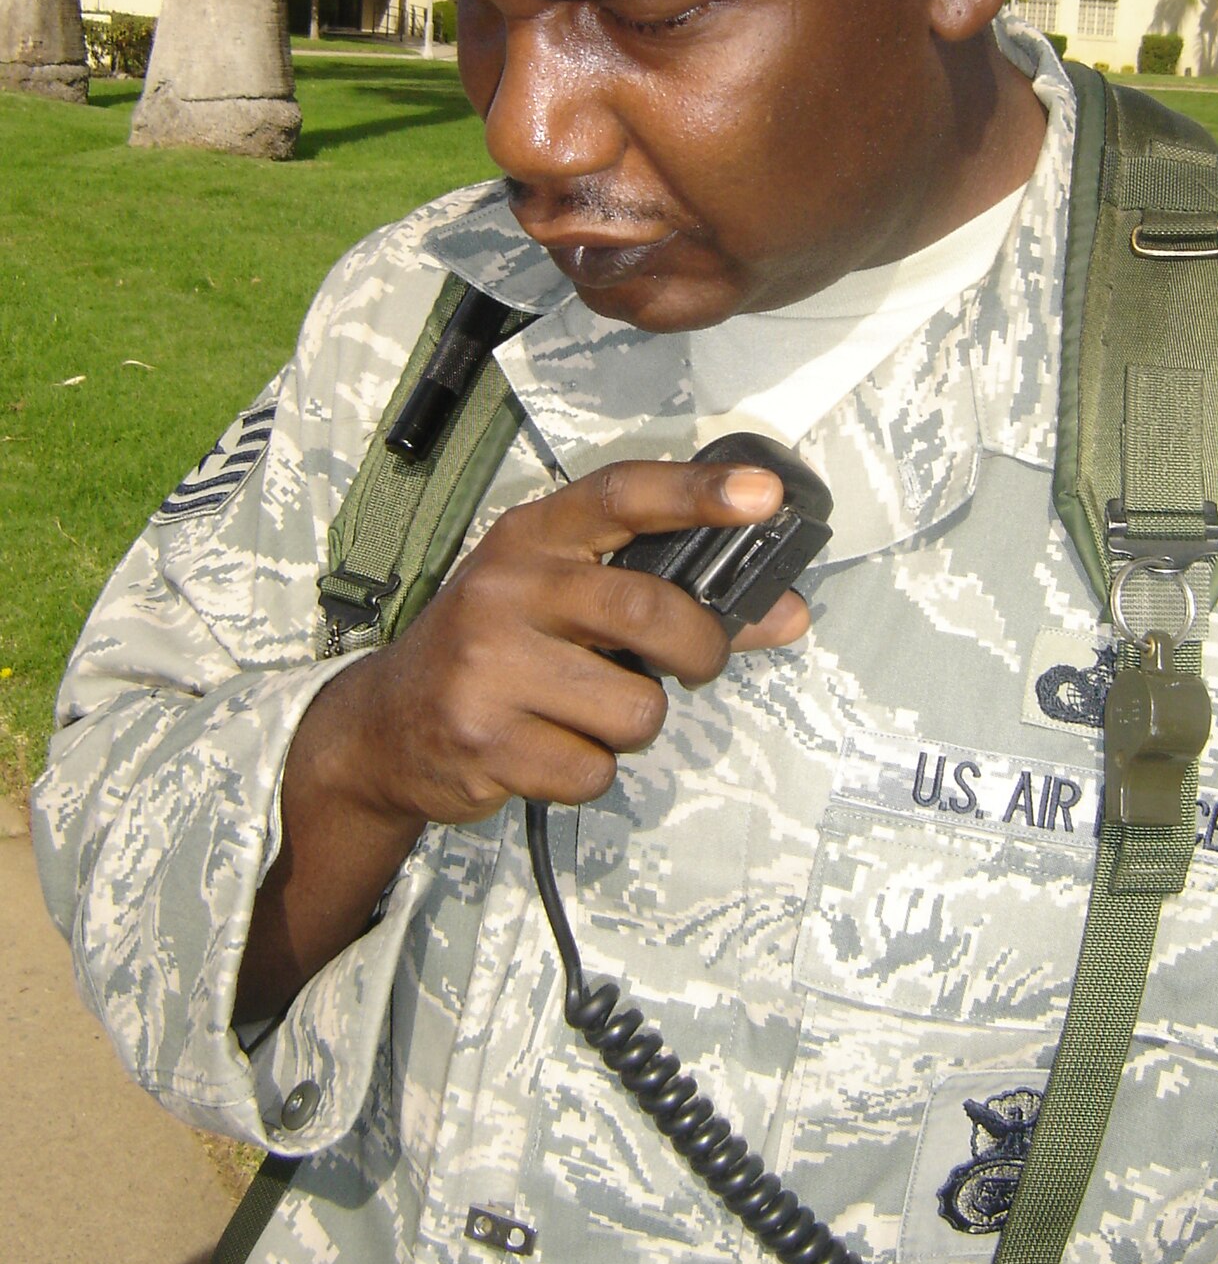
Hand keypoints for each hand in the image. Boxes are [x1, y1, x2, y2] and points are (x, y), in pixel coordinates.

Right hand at [325, 457, 810, 829]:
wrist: (382, 726)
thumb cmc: (496, 650)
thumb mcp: (565, 602)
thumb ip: (675, 600)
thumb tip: (789, 614)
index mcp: (532, 538)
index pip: (623, 495)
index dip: (699, 491)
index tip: (763, 494)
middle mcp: (506, 589)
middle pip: (649, 610)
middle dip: (699, 649)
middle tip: (696, 664)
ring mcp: (489, 667)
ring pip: (635, 709)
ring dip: (633, 724)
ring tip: (587, 712)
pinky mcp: (485, 741)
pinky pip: (596, 771)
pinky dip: (591, 771)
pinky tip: (549, 748)